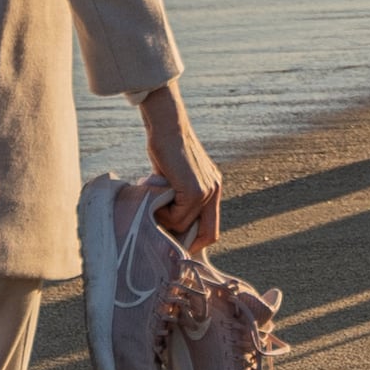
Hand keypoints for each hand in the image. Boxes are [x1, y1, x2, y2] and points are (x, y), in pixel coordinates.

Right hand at [135, 85, 225, 255]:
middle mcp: (214, 191)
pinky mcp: (194, 190)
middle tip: (164, 234)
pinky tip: (155, 192)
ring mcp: (207, 191)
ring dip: (166, 220)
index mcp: (213, 188)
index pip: (212, 228)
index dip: (196, 240)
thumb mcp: (178, 176)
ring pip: (185, 226)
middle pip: (208, 235)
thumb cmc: (166, 148)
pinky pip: (177, 218)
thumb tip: (169, 224)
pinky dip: (162, 212)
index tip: (176, 242)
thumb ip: (180, 197)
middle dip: (185, 241)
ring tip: (154, 199)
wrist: (167, 127)